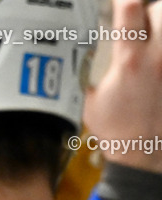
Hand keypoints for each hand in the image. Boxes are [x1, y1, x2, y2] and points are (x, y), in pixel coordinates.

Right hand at [84, 0, 161, 172]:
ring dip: (161, 27)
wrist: (144, 153)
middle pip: (161, 9)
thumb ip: (87, 71)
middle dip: (150, 13)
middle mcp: (157, 59)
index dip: (122, 1)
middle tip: (140, 26)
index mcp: (129, 62)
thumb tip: (77, 55)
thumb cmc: (117, 131)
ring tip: (152, 41)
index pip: (129, 9)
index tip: (118, 4)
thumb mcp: (89, 100)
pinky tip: (155, 63)